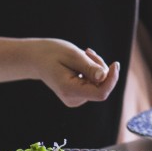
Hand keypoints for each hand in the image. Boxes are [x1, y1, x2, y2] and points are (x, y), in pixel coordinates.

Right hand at [0, 37, 119, 107]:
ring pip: (99, 83)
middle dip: (100, 67)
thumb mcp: (72, 55)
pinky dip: (92, 70)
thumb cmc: (52, 53)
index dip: (111, 80)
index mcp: (69, 90)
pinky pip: (94, 83)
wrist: (36, 59)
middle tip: (88, 51)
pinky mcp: (78, 95)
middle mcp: (73, 99)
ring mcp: (76, 99)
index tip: (115, 64)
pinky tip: (81, 61)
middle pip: (101, 86)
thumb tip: (104, 76)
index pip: (100, 93)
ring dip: (96, 67)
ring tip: (83, 54)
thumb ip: (89, 67)